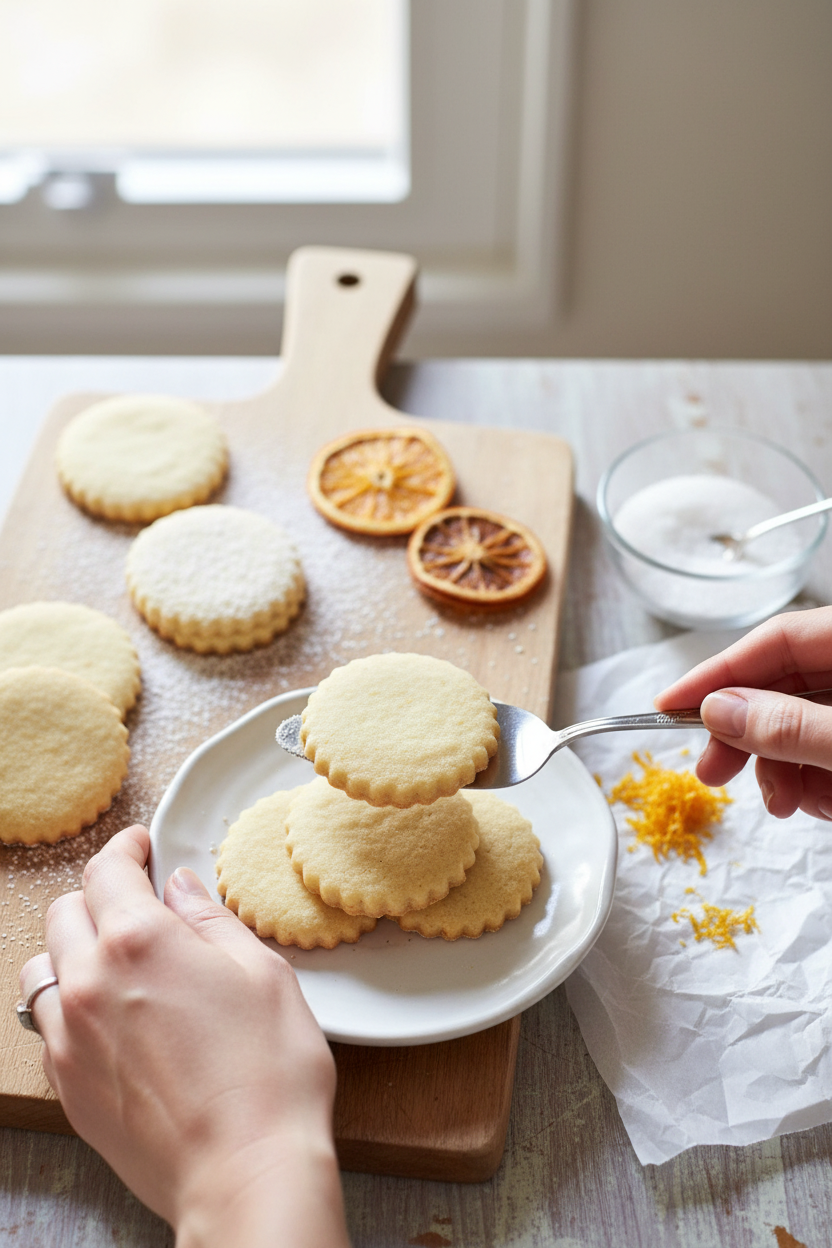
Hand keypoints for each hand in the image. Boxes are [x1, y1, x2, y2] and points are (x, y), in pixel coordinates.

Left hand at [18, 825, 349, 1247]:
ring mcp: (68, 1038)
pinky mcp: (67, 1086)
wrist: (244, 1172)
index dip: (125, 849)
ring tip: (112, 960)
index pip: (107, 870)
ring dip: (71, 950)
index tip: (139, 847)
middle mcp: (89, 982)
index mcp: (139, 940)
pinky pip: (45, 1026)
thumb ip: (211, 920)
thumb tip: (181, 888)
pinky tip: (108, 1018)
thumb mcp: (262, 972)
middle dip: (98, 895)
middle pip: (65, 913)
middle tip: (135, 901)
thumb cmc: (268, 1072)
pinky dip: (66, 1007)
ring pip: (42, 968)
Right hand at [655, 606, 831, 819]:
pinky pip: (827, 751)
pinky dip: (818, 781)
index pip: (775, 639)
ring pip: (802, 726)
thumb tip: (717, 710)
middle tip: (712, 773)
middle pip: (784, 686)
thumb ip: (788, 725)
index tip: (669, 705)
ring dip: (785, 769)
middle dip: (748, 736)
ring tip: (789, 804)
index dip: (719, 672)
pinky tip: (826, 803)